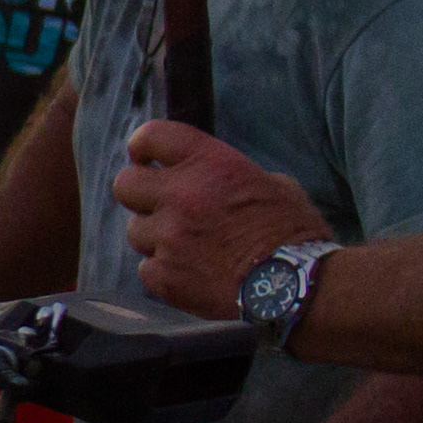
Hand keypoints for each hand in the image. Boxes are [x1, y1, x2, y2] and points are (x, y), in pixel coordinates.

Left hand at [116, 120, 330, 318]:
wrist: (297, 287)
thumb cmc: (294, 234)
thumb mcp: (275, 185)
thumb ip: (231, 176)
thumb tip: (212, 178)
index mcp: (210, 164)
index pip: (153, 136)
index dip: (143, 146)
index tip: (144, 157)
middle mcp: (182, 195)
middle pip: (125, 184)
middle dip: (140, 194)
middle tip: (158, 205)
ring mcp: (169, 237)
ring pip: (135, 231)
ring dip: (156, 238)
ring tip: (189, 247)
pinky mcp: (164, 275)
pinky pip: (146, 268)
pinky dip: (164, 272)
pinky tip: (191, 273)